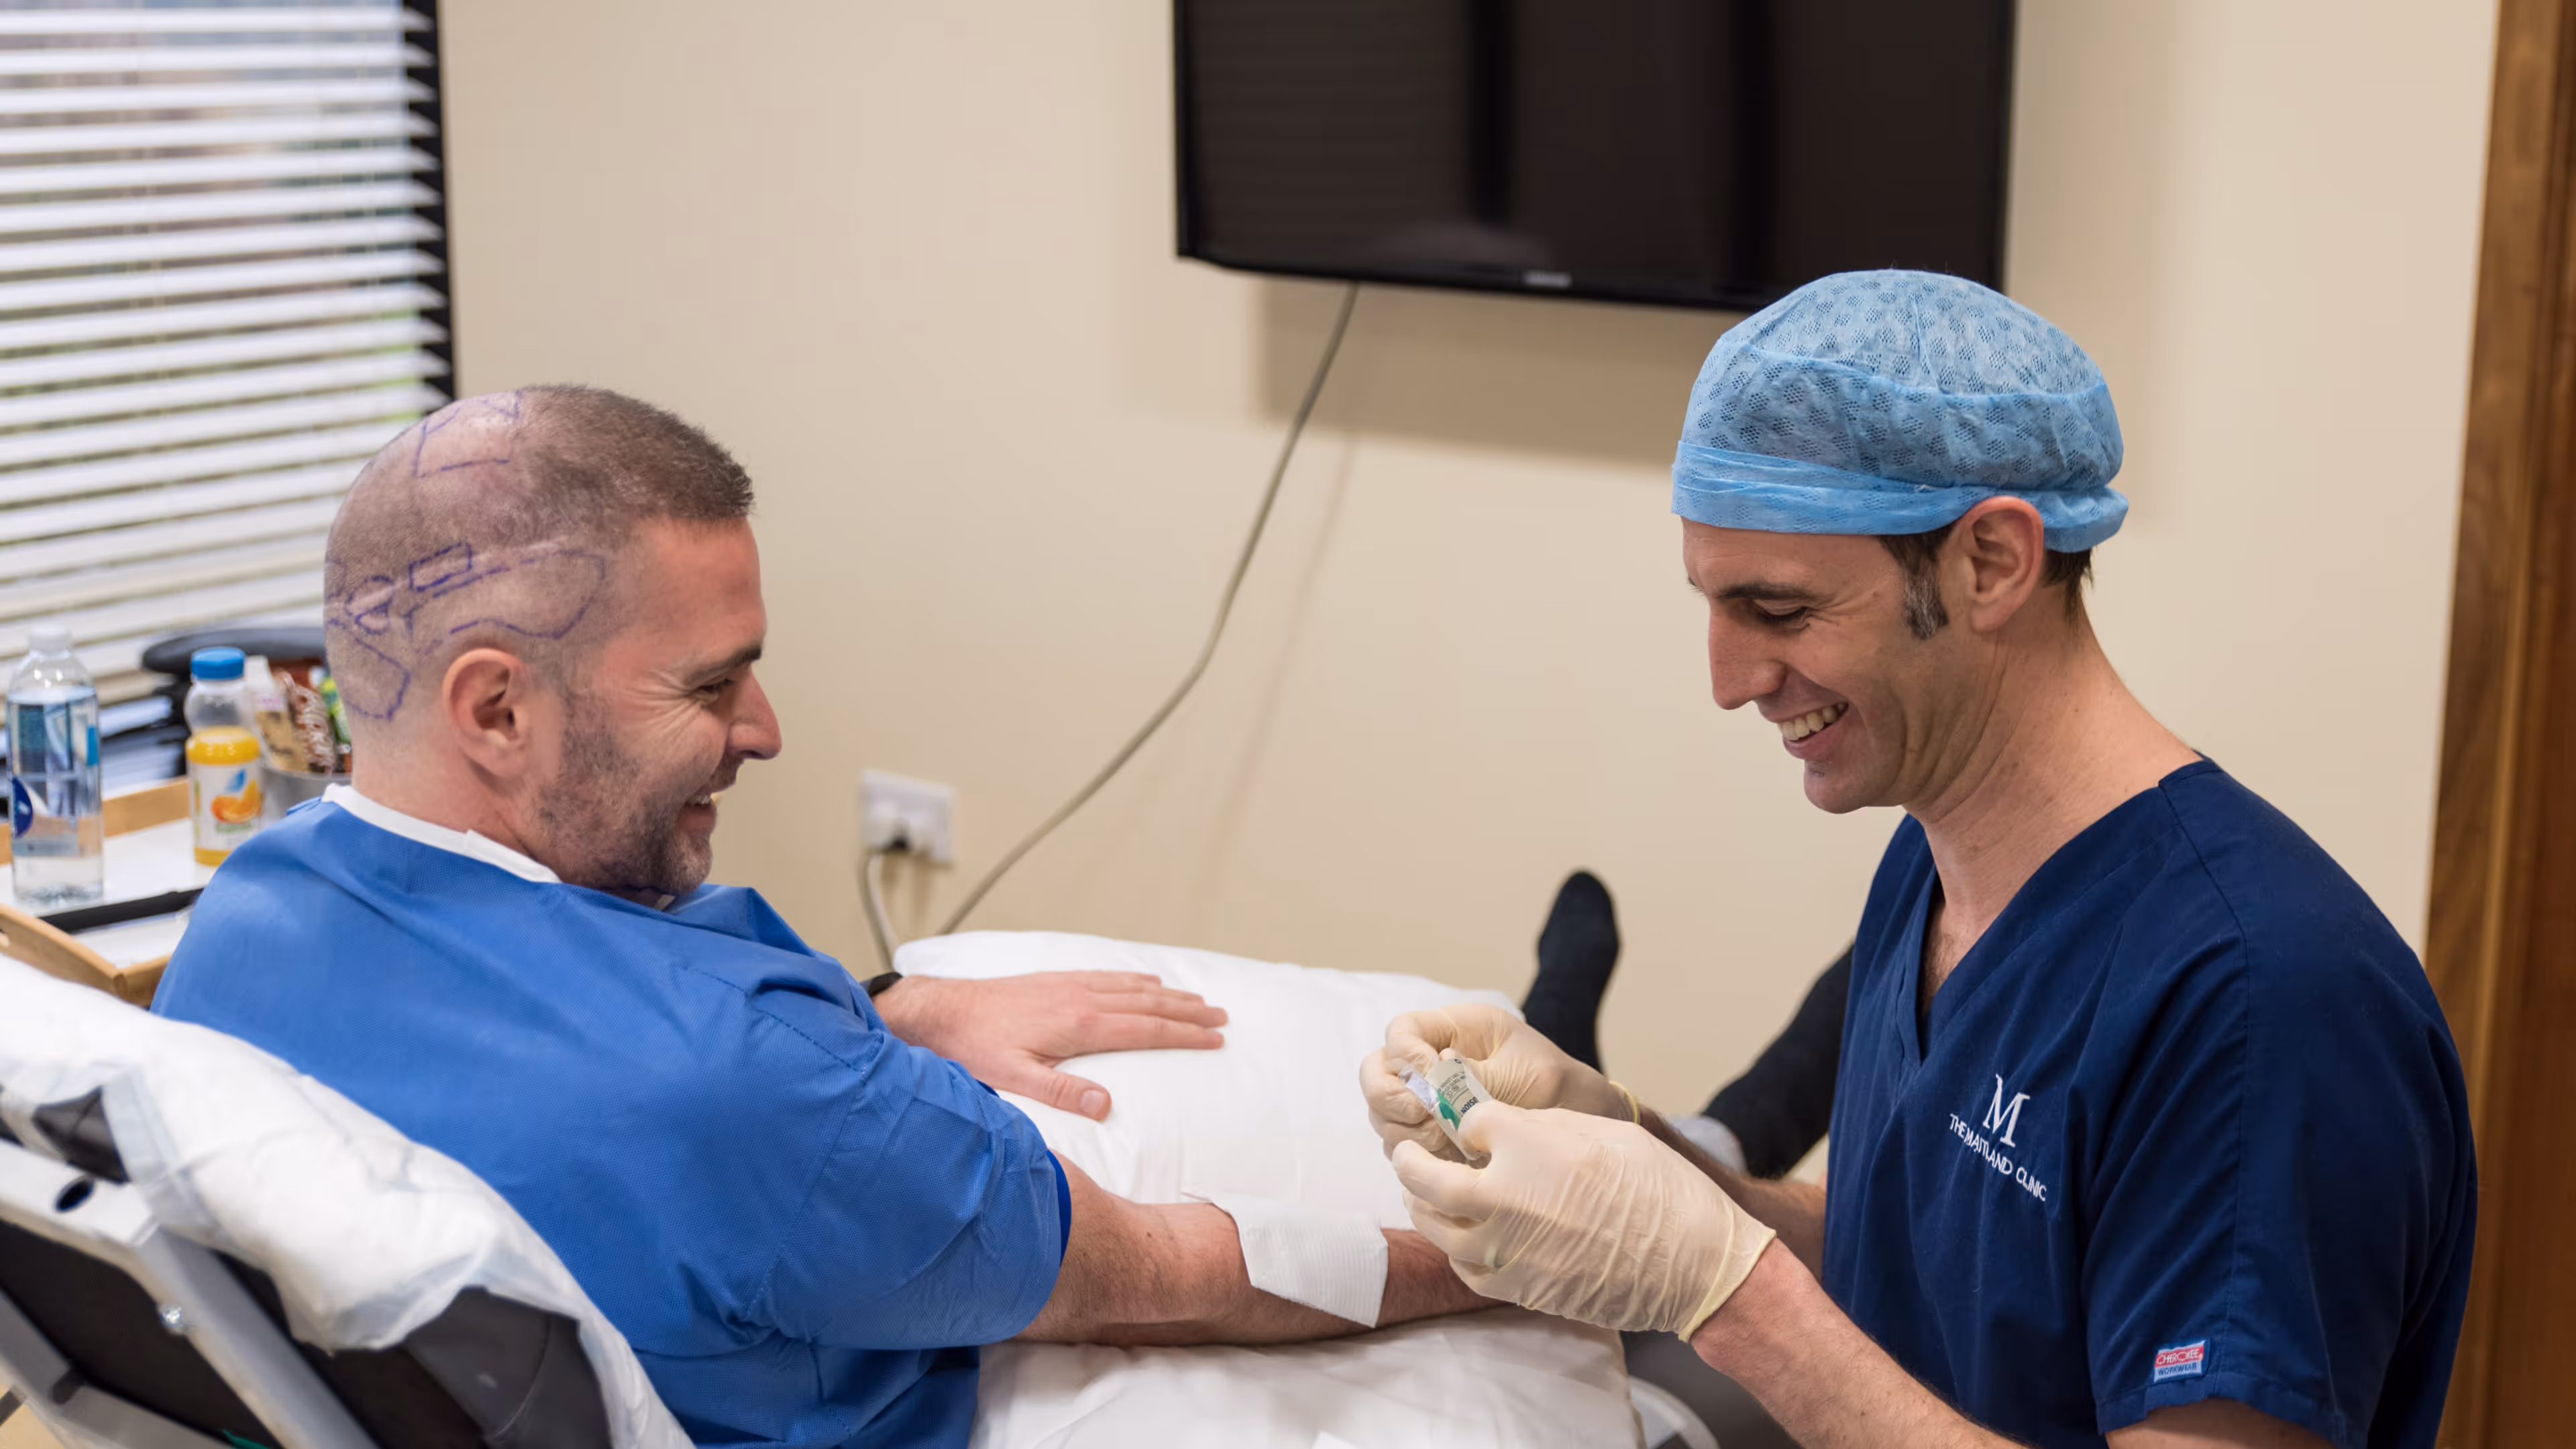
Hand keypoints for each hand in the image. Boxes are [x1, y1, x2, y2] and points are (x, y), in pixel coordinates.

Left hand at [874, 972, 1225, 1119]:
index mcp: (1080, 1026)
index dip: (1184, 1034)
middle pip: (1149, 1003)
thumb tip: (1107, 1106)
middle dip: (1189, 1011)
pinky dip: (1137, 979)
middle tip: (1223, 1017)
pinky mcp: (1058, 980)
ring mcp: (1071, 986)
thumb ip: (1063, 1093)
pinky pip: (1109, 976)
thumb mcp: (1016, 1080)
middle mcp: (1082, 999)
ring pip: (1133, 987)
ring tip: (1199, 1000)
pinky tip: (1148, 981)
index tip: (1216, 1039)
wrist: (945, 1012)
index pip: (1146, 1029)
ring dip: (1170, 994)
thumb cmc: (977, 1049)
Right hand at [1358, 1002, 1632, 1161]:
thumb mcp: (1524, 1075)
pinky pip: (1403, 1144)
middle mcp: (1433, 1063)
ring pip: (1384, 1113)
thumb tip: (1432, 1081)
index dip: (1405, 1054)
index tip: (1431, 1077)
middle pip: (1378, 1074)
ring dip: (1404, 1130)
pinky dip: (1417, 1155)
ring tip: (1445, 1141)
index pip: (1402, 1031)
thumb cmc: (1560, 1087)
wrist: (1583, 1122)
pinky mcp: (1433, 1135)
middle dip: (1392, 1097)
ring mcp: (1428, 1100)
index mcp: (1455, 1031)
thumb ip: (1476, 1077)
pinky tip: (1449, 1158)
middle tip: (1424, 1117)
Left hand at [1391, 1101, 1775, 1335]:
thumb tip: (1496, 1123)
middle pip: (1426, 1177)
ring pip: (1437, 1228)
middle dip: (1410, 1160)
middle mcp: (1504, 1199)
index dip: (1465, 1117)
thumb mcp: (1601, 1131)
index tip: (1465, 1118)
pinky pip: (1466, 1269)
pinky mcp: (1519, 1289)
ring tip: (1422, 1194)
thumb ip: (1539, 1126)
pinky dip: (1456, 1250)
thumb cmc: (1657, 1188)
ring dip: (1423, 1207)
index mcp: (1526, 1148)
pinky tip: (1463, 1238)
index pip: (1467, 1122)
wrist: (1693, 1262)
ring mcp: (1506, 1251)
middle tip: (1405, 1152)